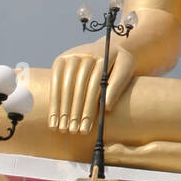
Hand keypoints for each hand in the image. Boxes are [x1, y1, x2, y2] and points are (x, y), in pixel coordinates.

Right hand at [48, 7, 180, 133]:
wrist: (107, 48)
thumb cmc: (119, 64)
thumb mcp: (126, 69)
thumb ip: (118, 85)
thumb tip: (106, 107)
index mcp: (104, 54)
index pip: (95, 83)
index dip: (90, 107)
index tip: (88, 127)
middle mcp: (85, 53)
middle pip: (78, 85)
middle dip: (76, 111)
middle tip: (75, 132)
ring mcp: (71, 55)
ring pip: (65, 85)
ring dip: (63, 109)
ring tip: (63, 130)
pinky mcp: (60, 60)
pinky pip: (54, 82)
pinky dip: (54, 102)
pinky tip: (53, 120)